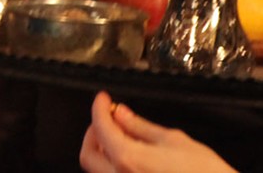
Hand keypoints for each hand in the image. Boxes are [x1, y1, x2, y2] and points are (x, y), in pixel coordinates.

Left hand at [81, 91, 237, 172]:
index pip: (100, 127)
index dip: (98, 108)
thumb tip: (121, 113)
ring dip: (102, 151)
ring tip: (120, 137)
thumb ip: (141, 126)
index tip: (103, 98)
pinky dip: (114, 166)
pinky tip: (130, 156)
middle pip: (88, 154)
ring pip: (97, 170)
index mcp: (128, 159)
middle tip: (109, 118)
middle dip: (94, 133)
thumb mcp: (174, 141)